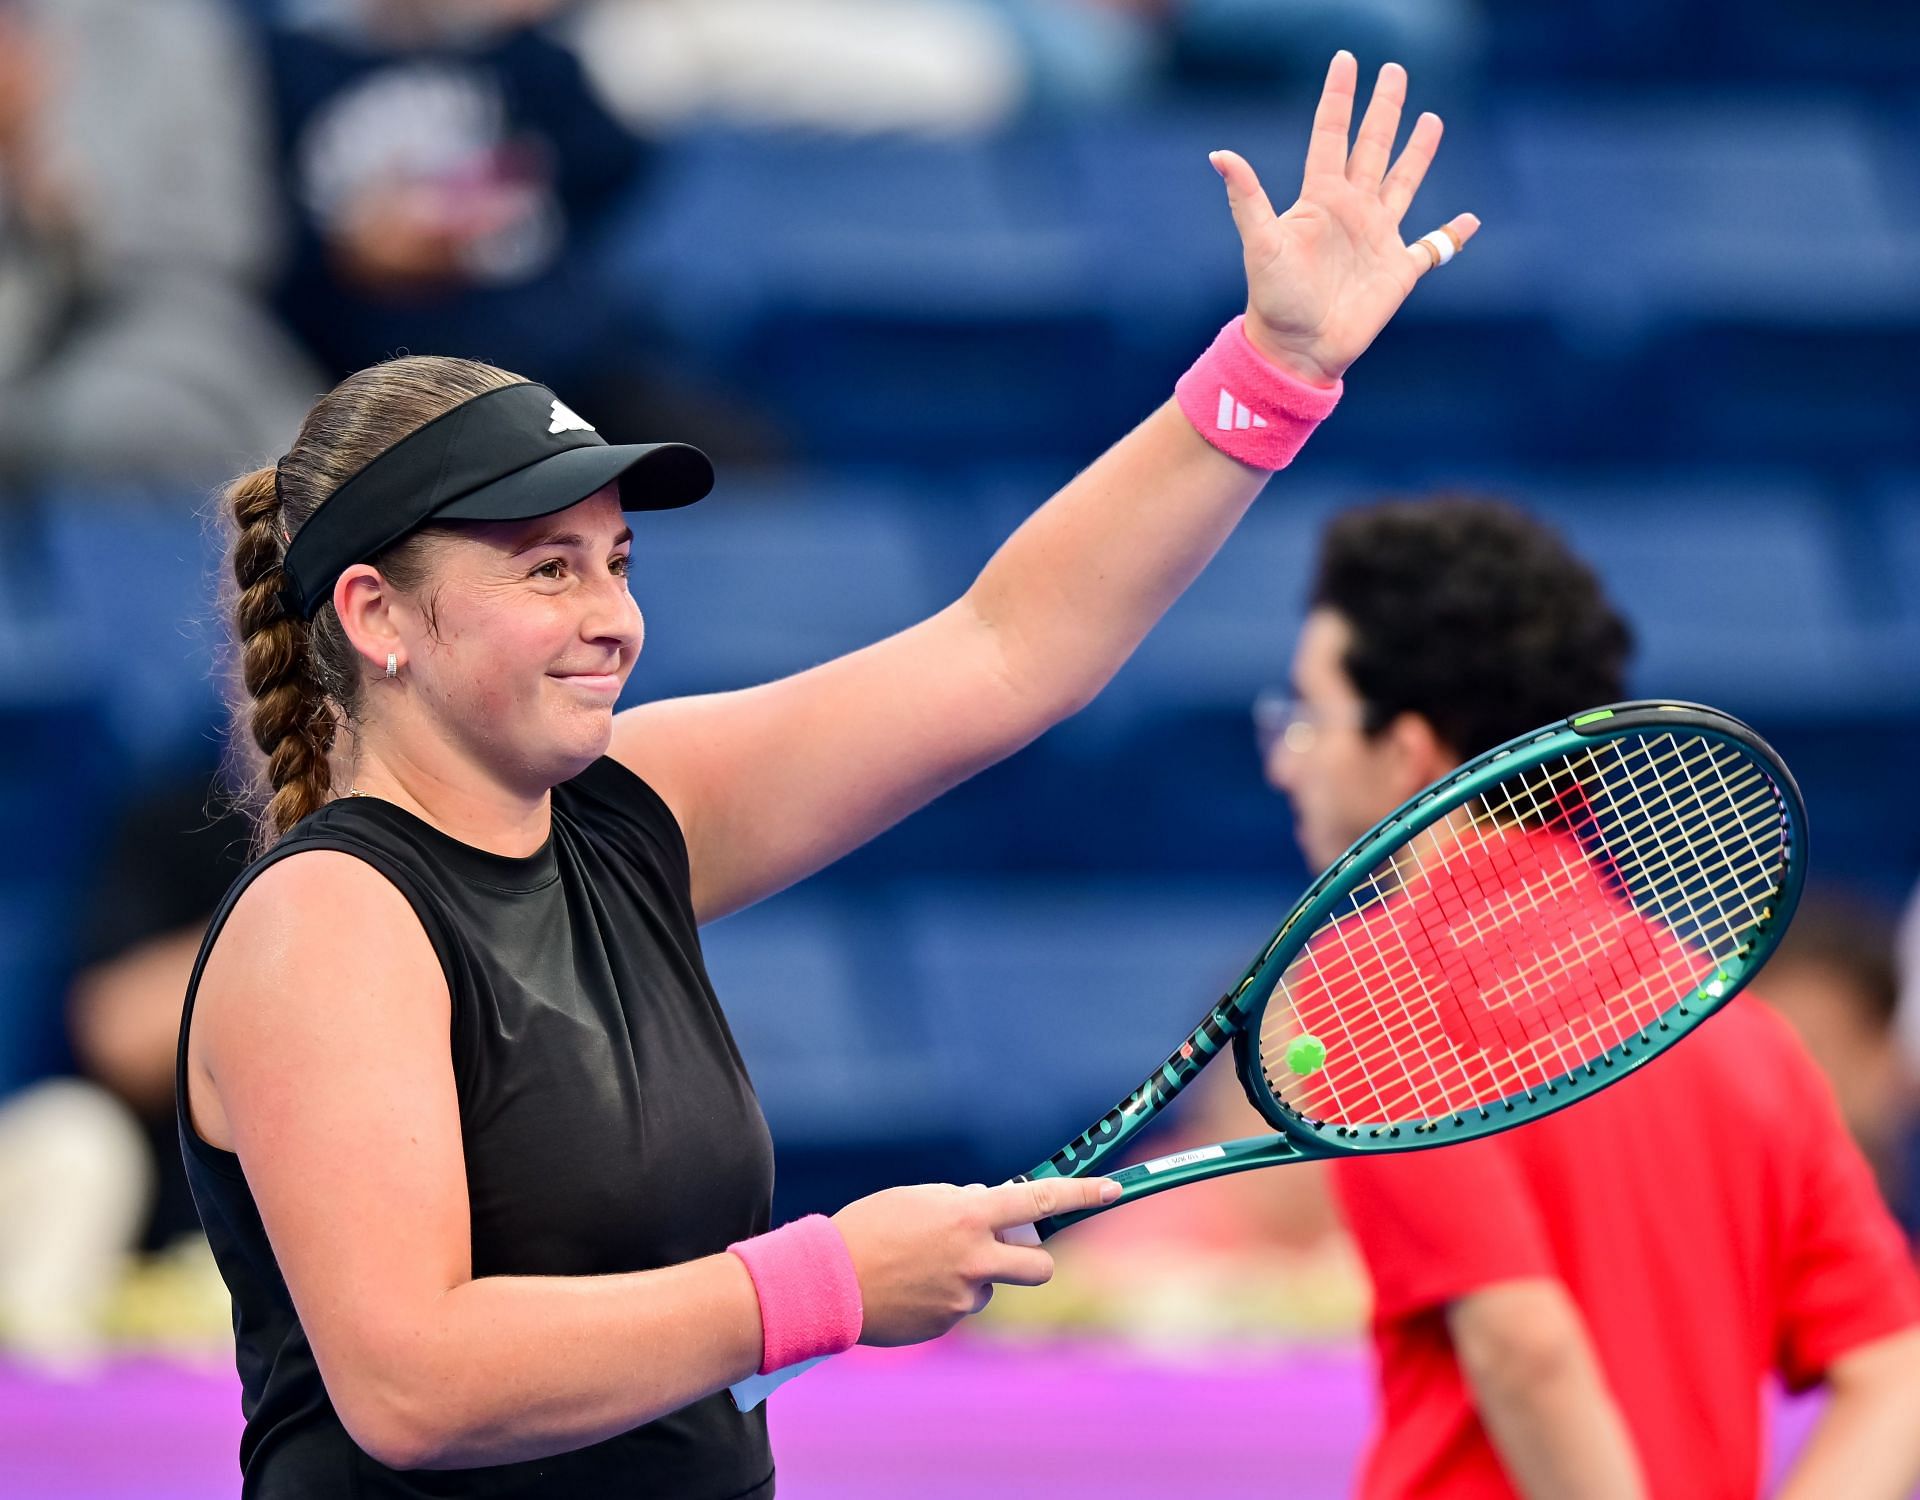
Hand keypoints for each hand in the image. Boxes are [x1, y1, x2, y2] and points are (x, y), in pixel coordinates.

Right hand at [831, 1177, 1117, 1346]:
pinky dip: (943, 1297)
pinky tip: (909, 1288)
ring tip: (921, 1267)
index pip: (1038, 1201)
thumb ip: (963, 1204)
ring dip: (971, 1276)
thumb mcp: (919, 1199)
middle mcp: (975, 1259)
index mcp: (968, 1216)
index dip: (1081, 1193)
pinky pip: (960, 1307)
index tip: (1111, 1189)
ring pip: (990, 1286)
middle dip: (1031, 1260)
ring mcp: (963, 1298)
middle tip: (1004, 1250)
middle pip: (1038, 1267)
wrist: (826, 1281)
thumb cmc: (870, 1228)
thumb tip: (993, 1210)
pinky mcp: (947, 1325)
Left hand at [1211, 52, 1479, 385]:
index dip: (1339, 97)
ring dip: (1418, 153)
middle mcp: (1352, 210)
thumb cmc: (1275, 300)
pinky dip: (1452, 237)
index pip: (1332, 134)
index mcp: (1321, 198)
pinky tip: (1469, 222)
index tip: (1347, 60)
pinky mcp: (1398, 271)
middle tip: (1395, 71)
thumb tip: (1220, 154)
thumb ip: (1246, 199)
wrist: (1298, 350)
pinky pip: (1432, 248)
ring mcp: (1377, 238)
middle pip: (1373, 147)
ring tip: (1432, 120)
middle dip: (1384, 110)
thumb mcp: (1261, 244)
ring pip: (1403, 182)